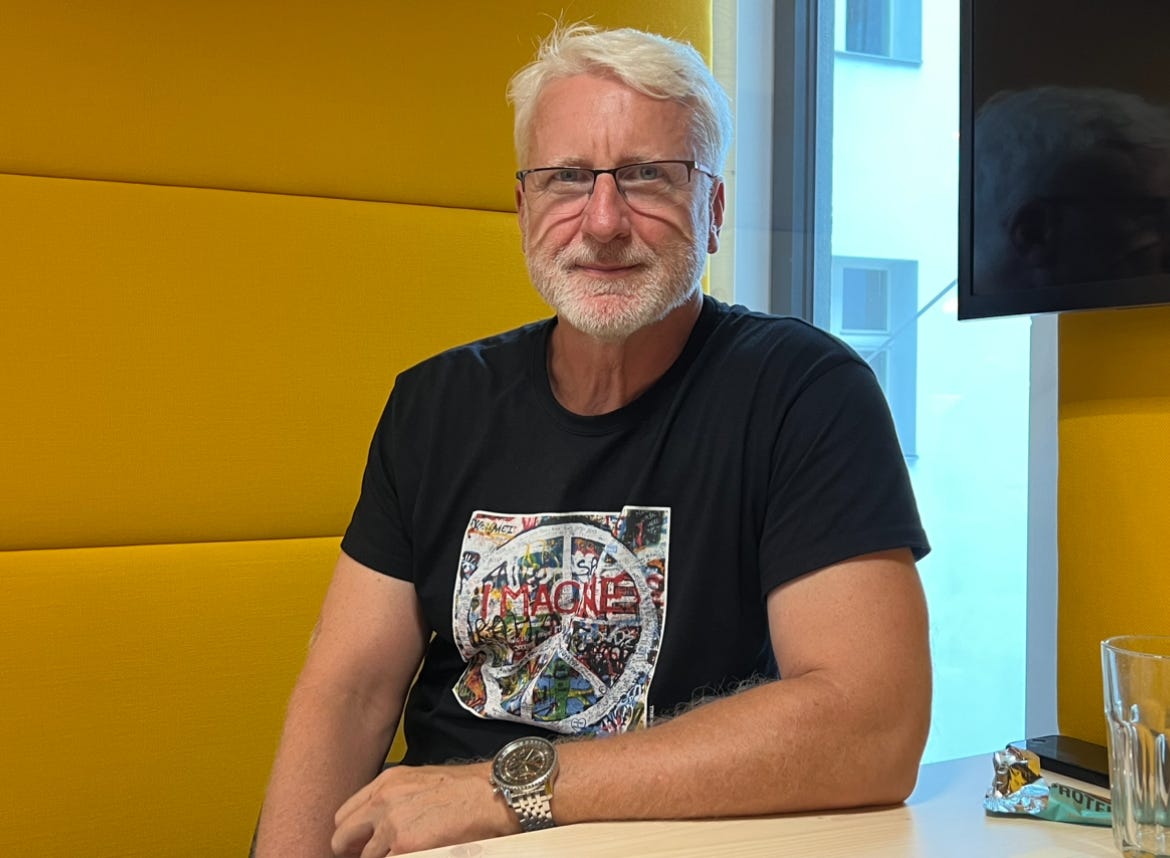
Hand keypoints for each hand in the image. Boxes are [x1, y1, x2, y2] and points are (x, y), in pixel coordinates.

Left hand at [331, 762, 516, 856]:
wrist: (490, 794)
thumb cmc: (464, 789)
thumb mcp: (419, 781)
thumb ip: (392, 798)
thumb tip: (377, 824)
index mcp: (385, 783)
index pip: (344, 817)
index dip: (348, 836)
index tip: (356, 847)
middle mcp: (382, 802)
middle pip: (342, 840)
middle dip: (352, 853)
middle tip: (370, 856)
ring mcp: (391, 826)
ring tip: (404, 851)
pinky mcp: (405, 847)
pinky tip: (418, 853)